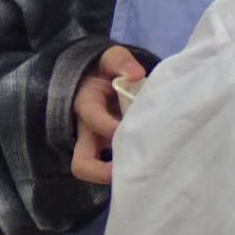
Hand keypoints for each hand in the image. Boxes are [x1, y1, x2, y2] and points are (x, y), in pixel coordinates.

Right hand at [71, 46, 145, 185]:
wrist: (96, 79)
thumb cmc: (105, 71)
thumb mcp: (110, 58)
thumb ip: (121, 62)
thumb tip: (136, 74)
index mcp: (86, 105)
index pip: (93, 119)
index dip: (111, 127)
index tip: (135, 129)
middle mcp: (86, 131)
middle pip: (81, 163)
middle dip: (103, 172)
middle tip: (132, 170)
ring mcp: (95, 145)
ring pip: (94, 172)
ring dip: (116, 176)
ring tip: (144, 174)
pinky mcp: (107, 152)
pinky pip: (112, 170)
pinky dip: (128, 172)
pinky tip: (152, 169)